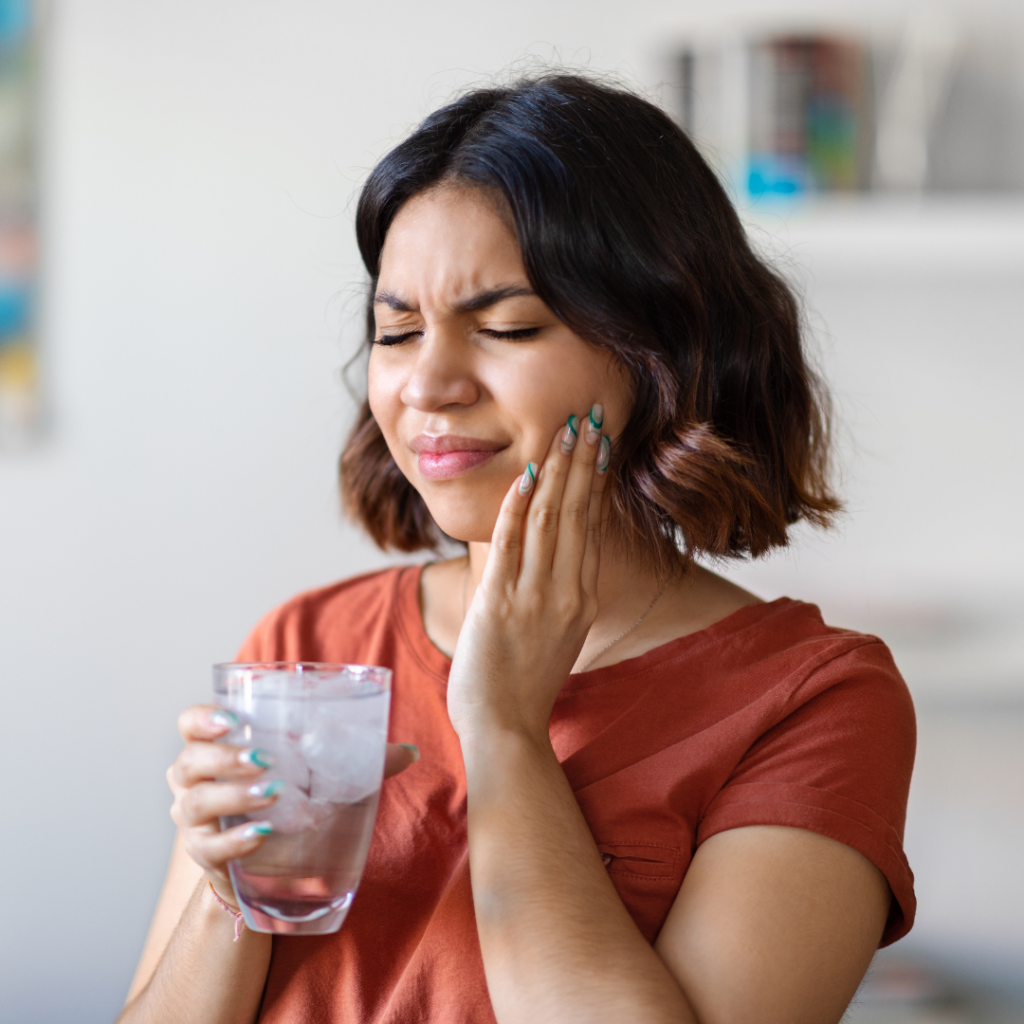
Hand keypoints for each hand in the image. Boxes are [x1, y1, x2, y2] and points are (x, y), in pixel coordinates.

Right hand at [167, 704, 418, 904]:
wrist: (267, 864)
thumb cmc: (290, 799)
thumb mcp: (318, 772)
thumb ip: (359, 759)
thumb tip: (410, 752)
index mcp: (216, 746)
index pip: (190, 724)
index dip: (203, 718)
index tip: (233, 718)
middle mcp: (194, 781)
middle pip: (189, 762)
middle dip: (224, 757)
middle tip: (264, 758)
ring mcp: (195, 821)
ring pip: (196, 804)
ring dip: (233, 796)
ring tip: (272, 793)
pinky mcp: (205, 857)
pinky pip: (210, 848)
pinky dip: (235, 841)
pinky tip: (262, 835)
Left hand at [447, 405, 609, 742]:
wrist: (505, 729)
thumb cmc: (524, 685)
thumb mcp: (556, 635)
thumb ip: (559, 594)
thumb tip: (557, 560)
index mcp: (581, 598)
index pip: (590, 526)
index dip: (595, 480)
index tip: (600, 444)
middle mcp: (566, 592)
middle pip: (576, 512)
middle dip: (582, 460)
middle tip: (588, 417)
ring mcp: (534, 597)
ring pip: (549, 519)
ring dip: (557, 470)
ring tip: (565, 430)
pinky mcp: (499, 603)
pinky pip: (511, 544)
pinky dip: (518, 505)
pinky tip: (525, 473)